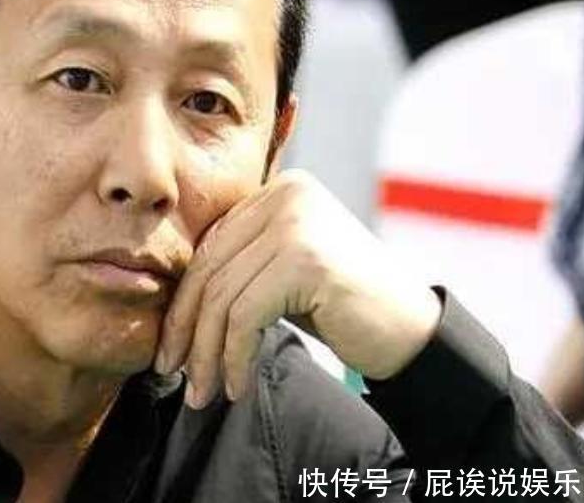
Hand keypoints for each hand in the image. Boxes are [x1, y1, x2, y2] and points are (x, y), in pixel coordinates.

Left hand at [154, 170, 441, 408]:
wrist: (413, 333)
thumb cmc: (342, 308)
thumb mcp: (281, 274)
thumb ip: (238, 265)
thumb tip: (171, 298)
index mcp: (278, 190)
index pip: (210, 246)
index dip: (183, 300)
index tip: (171, 346)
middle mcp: (286, 196)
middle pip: (210, 269)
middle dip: (185, 328)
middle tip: (170, 371)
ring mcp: (296, 224)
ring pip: (221, 297)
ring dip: (207, 354)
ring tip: (201, 392)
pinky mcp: (305, 260)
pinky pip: (245, 317)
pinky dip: (234, 359)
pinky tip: (237, 387)